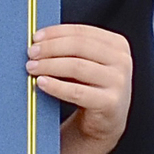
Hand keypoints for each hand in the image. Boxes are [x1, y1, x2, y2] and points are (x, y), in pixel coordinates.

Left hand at [29, 24, 133, 153]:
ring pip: (77, 66)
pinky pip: (77, 92)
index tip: (36, 37)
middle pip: (79, 46)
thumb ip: (72, 48)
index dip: (56, 32)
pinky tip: (41, 83)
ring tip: (32, 68)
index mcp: (117, 44)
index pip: (82, 32)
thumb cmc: (92, 88)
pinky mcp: (110, 103)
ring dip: (50, 65)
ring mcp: (118, 82)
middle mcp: (122, 61)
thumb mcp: (88, 62)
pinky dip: (56, 86)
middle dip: (50, 48)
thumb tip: (40, 39)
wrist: (106, 122)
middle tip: (31, 53)